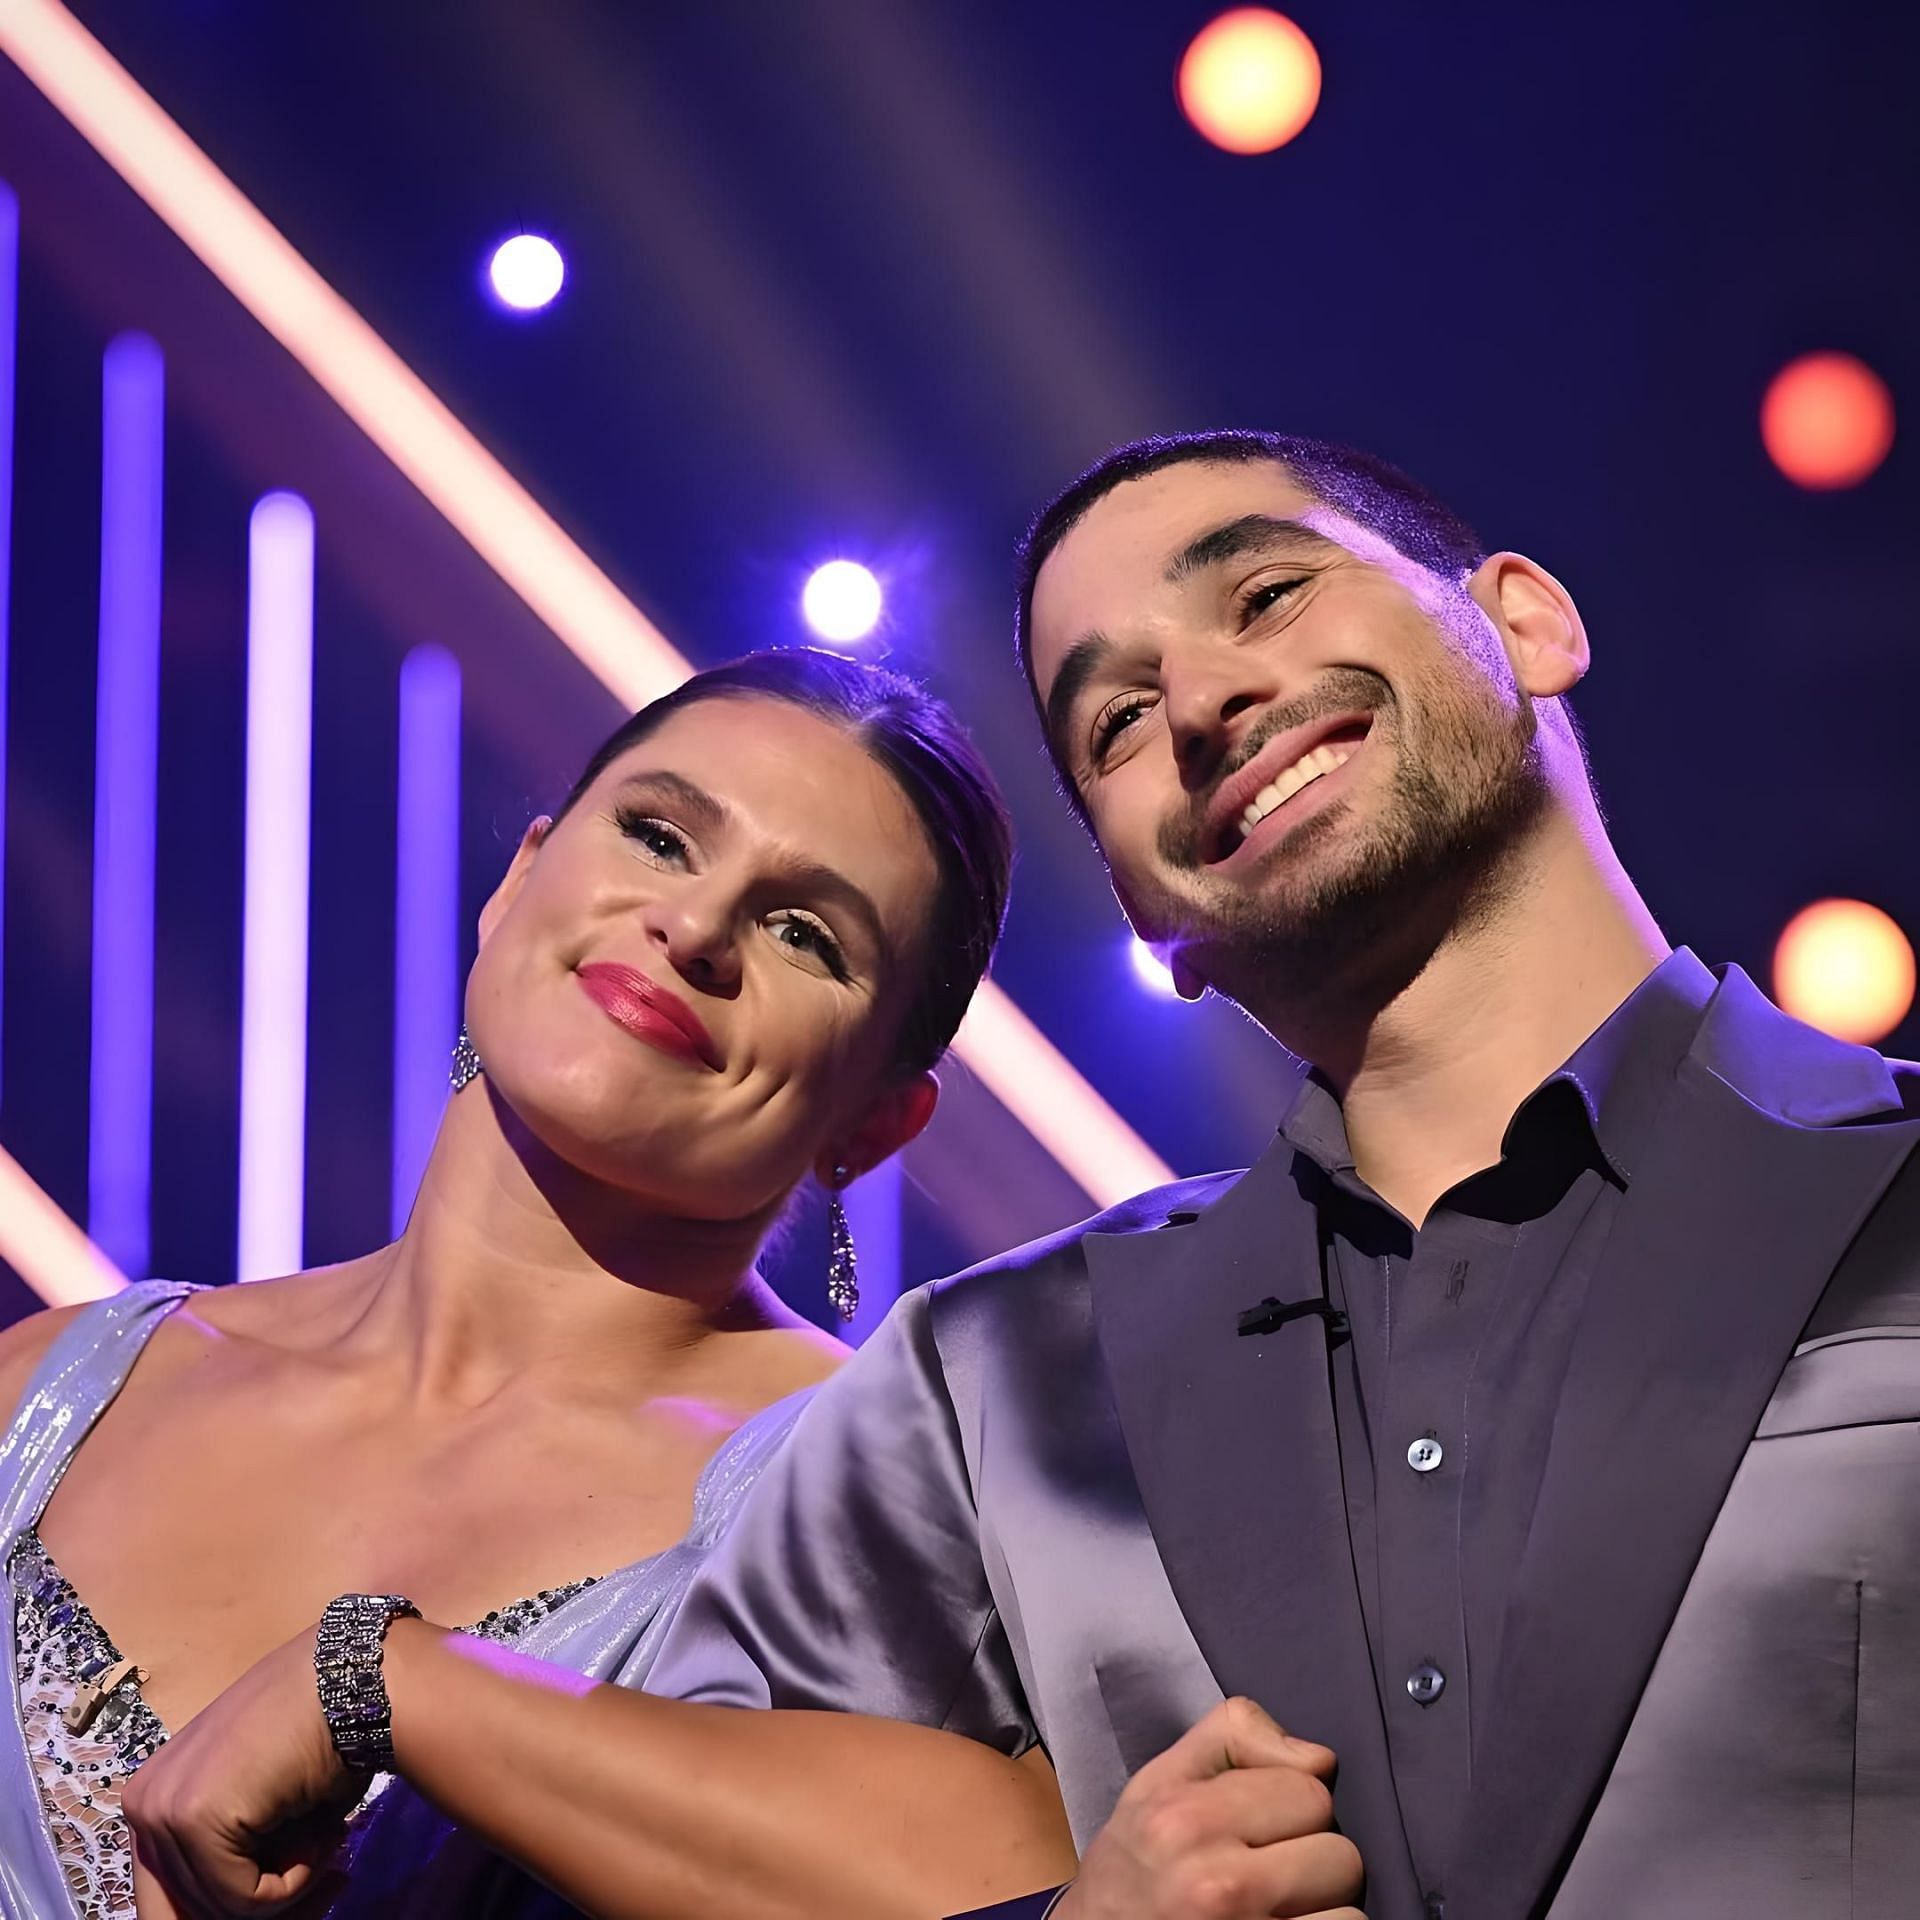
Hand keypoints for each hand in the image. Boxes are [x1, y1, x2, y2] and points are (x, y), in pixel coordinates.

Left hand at [123, 1623, 366, 1916]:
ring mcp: (162, 1809)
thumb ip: (232, 1857)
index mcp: (152, 1799)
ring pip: (218, 1907)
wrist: (353, 1680)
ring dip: (285, 1889)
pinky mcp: (196, 1817)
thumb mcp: (261, 1810)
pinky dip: (293, 1882)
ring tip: (325, 1838)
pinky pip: (243, 1898)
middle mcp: (143, 1804)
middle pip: (182, 1909)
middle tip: (323, 1884)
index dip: (232, 1909)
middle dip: (258, 1910)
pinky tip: (320, 1834)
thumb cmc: (324, 1734)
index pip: (168, 1895)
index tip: (298, 1895)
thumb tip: (242, 1913)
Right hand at [1055, 1697, 1363, 1919]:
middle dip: (1313, 1859)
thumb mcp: (1160, 1779)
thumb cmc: (1134, 1863)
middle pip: (1340, 1853)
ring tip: (1280, 1909)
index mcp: (1189, 1817)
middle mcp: (1219, 1883)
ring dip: (1324, 1910)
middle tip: (1273, 1873)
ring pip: (1350, 1912)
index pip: (1310, 1788)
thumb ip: (1234, 1737)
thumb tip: (1320, 1758)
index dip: (1292, 1805)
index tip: (1261, 1826)